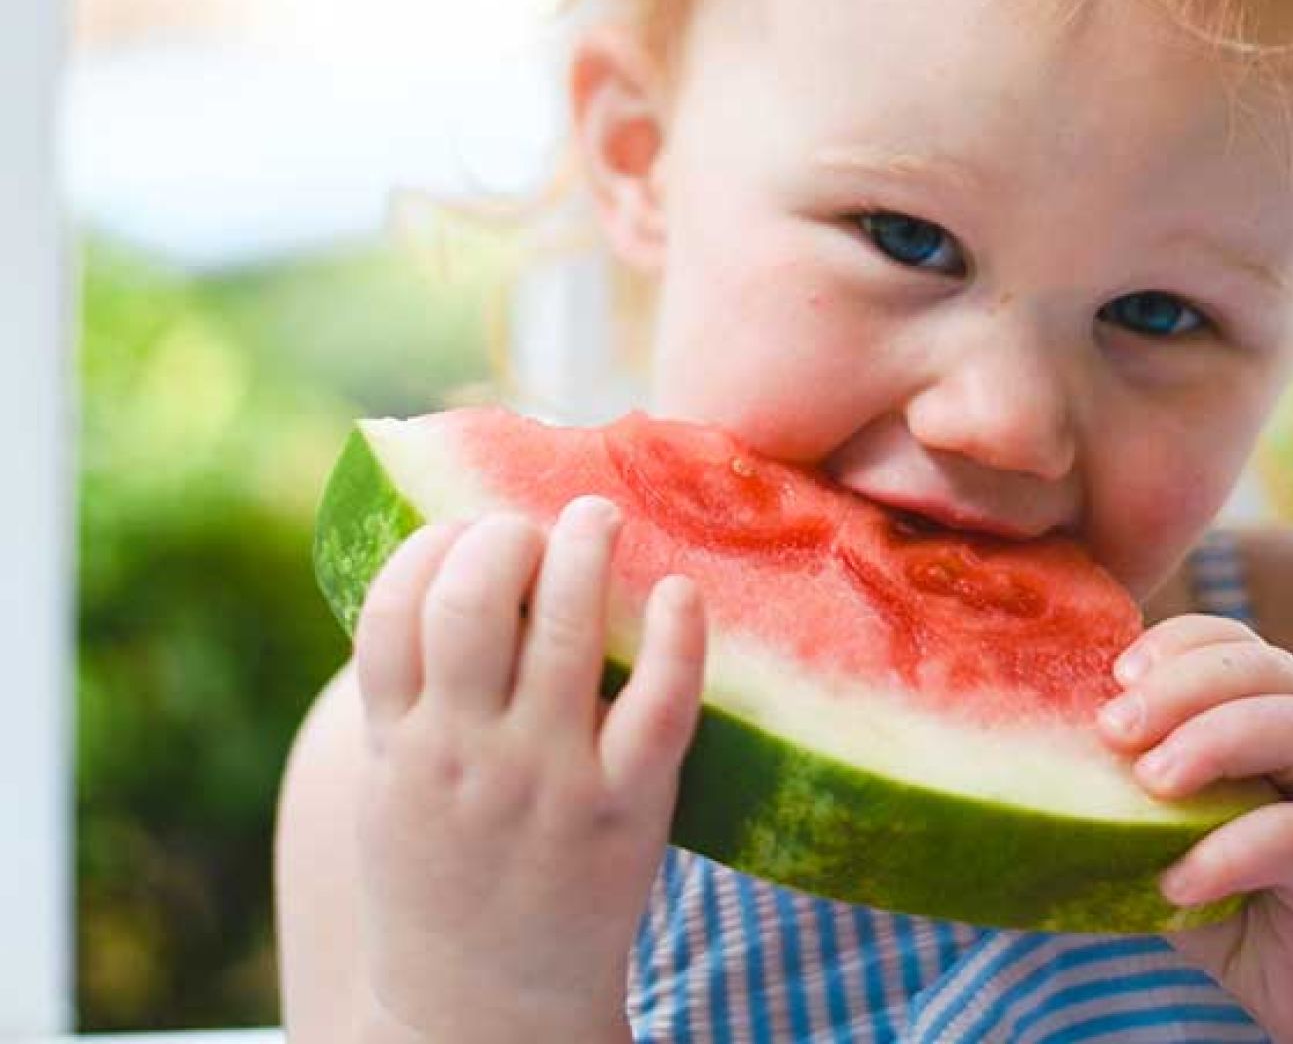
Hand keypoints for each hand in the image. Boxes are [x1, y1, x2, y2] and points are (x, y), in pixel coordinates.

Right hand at [352, 500, 705, 1041]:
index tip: (464, 527)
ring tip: (600, 516)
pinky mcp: (625, 808)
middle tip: (536, 521)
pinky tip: (680, 592)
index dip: (432, 546)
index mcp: (400, 745)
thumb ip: (407, 693)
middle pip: (476, 601)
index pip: (393, 608)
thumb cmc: (442, 877)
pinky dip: (675, 636)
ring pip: (566, 632)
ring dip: (586, 550)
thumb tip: (443, 573)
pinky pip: (659, 703)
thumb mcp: (394, 787)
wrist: (484, 1006)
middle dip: (506, 534)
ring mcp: (548, 781)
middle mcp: (466, 755)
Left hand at [1095, 615, 1292, 1043]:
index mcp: (1276, 715)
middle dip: (1184, 686)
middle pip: (1271, 670)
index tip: (1113, 674)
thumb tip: (1021, 753)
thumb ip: (1123, 785)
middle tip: (1113, 729)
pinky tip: (1179, 877)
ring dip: (1216, 742)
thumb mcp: (1166, 828)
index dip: (1178, 645)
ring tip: (1150, 784)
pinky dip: (1235, 849)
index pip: (1236, 643)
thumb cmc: (1230, 892)